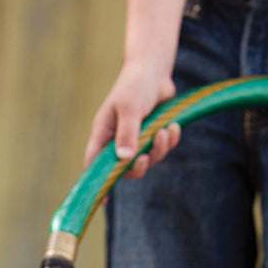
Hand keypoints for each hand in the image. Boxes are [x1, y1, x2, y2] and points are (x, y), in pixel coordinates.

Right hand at [84, 62, 181, 177]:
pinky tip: (173, 127)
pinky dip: (169, 141)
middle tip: (146, 158)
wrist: (154, 69)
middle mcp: (117, 141)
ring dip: (159, 150)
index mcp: (103, 134)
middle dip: (138, 167)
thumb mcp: (129, 107)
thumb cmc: (135, 85)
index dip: (97, 182)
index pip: (94, 164)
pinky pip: (160, 150)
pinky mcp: (151, 136)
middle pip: (124, 169)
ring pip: (147, 160)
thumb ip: (127, 132)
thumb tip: (124, 158)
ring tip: (165, 131)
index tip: (103, 199)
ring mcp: (135, 140)